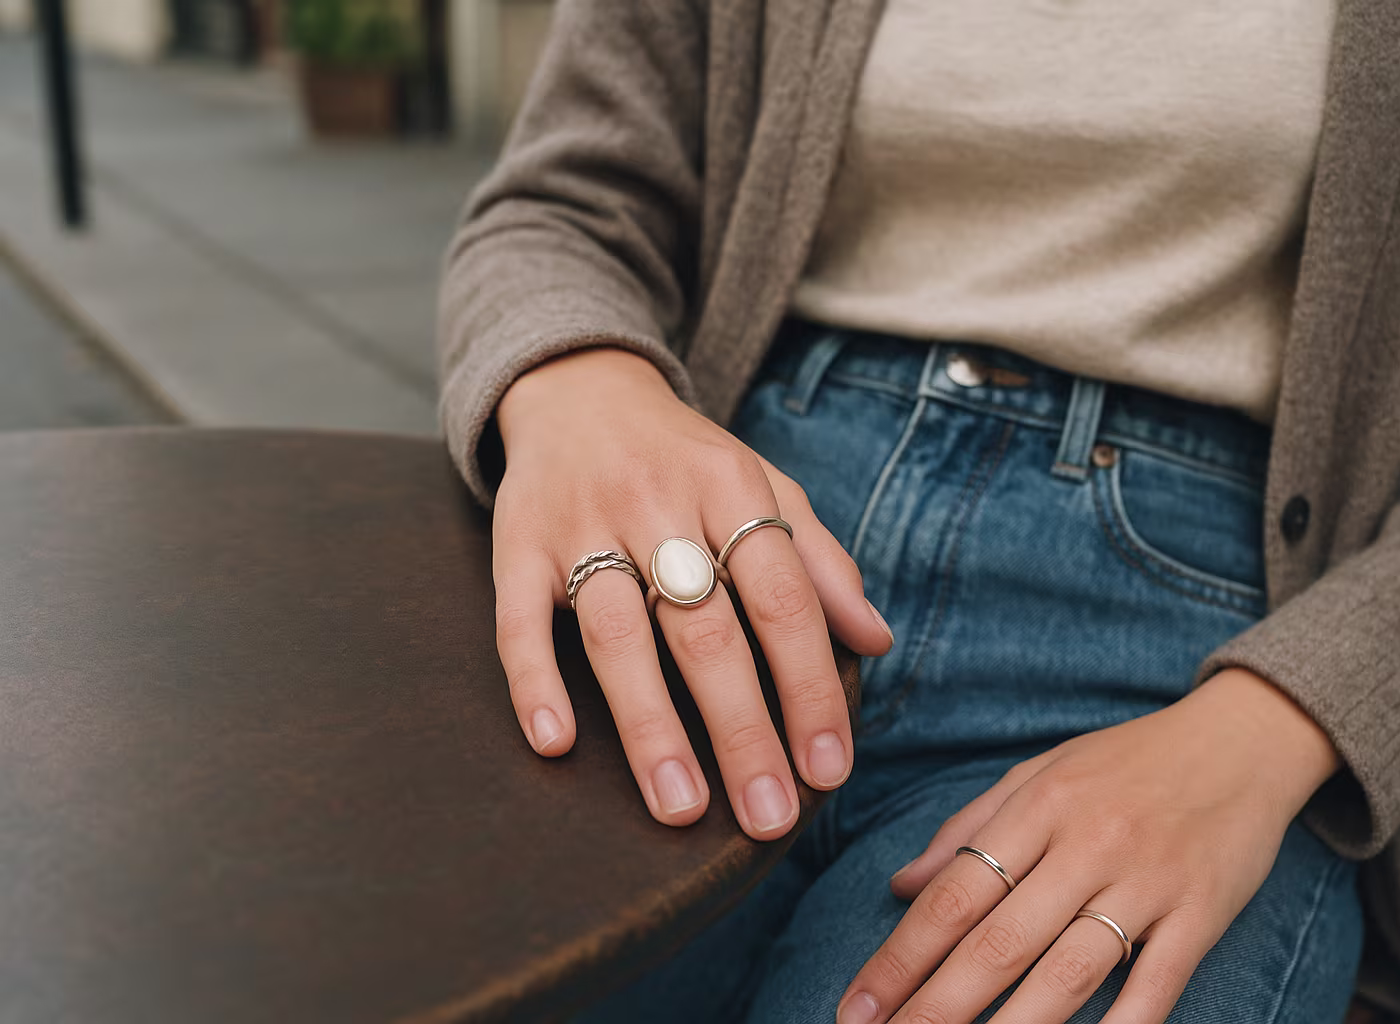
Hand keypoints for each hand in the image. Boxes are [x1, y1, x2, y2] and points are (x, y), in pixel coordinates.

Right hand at [490, 345, 893, 839]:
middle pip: (706, 628)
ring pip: (617, 634)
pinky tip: (554, 743)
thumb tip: (877, 641)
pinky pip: (518, 618)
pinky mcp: (515, 543)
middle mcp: (656, 501)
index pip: (783, 598)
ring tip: (680, 809)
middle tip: (767, 816)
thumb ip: (820, 562)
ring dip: (651, 726)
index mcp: (730, 486)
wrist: (580, 391)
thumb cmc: (686, 460)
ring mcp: (581, 523)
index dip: (810, 687)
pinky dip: (534, 680)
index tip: (828, 768)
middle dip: (743, 730)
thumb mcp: (764, 488)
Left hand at [837, 669, 1338, 1023]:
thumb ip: (967, 828)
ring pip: (1068, 970)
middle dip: (935, 1004)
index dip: (900, 956)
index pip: (954, 894)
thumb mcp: (1038, 773)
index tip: (857, 1005)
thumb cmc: (1126, 761)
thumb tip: (900, 885)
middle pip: (999, 940)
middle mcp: (1087, 844)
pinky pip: (1157, 982)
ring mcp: (1147, 881)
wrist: (1240, 740)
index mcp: (1038, 807)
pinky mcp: (1202, 913)